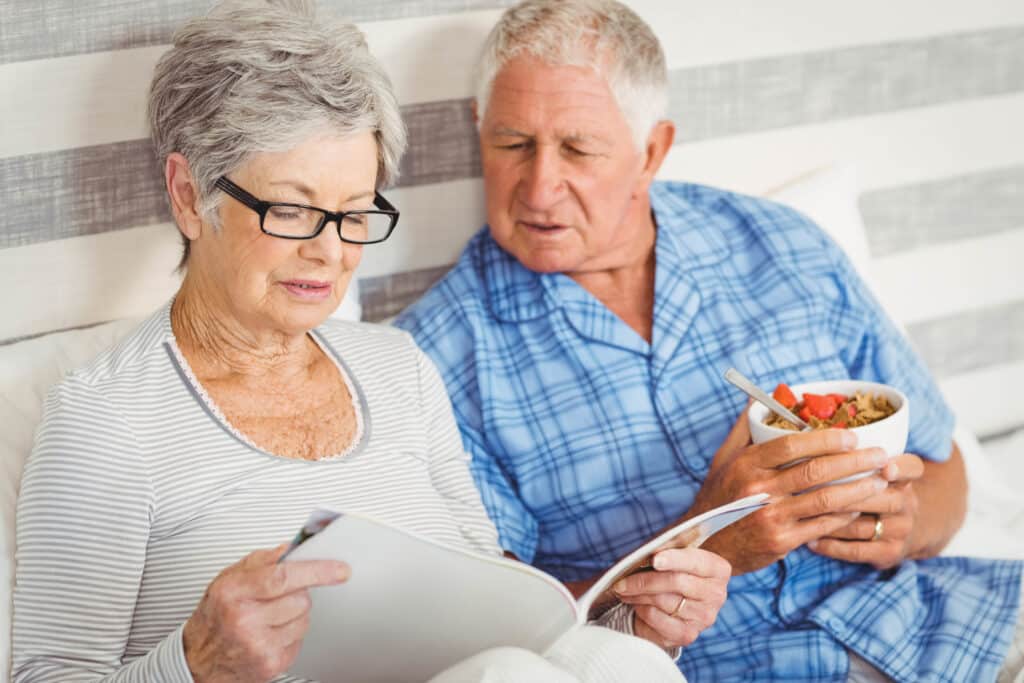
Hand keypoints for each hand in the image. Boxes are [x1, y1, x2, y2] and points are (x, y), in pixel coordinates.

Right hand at [183, 544, 350, 682]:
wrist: (196, 660)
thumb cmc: (214, 617)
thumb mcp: (228, 579)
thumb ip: (260, 560)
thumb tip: (292, 548)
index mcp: (233, 592)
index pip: (284, 576)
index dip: (317, 570)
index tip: (340, 569)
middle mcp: (244, 619)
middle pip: (301, 599)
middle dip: (298, 594)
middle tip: (279, 597)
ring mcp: (258, 645)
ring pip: (304, 619)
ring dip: (295, 615)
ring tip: (270, 617)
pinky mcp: (270, 664)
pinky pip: (300, 640)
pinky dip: (290, 635)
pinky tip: (270, 634)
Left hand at [612, 548, 730, 647]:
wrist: (682, 600)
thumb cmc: (676, 571)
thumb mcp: (677, 557)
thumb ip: (667, 551)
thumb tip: (646, 552)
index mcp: (718, 570)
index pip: (695, 561)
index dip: (674, 559)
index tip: (653, 558)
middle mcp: (716, 595)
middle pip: (675, 582)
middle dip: (644, 580)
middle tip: (622, 579)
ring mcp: (704, 617)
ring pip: (662, 601)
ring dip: (637, 594)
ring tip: (624, 589)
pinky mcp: (688, 634)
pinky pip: (657, 619)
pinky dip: (642, 609)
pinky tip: (635, 603)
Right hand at [689, 413, 890, 574]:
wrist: (705, 545)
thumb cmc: (718, 497)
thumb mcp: (724, 459)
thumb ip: (743, 428)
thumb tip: (758, 399)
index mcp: (746, 464)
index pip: (791, 445)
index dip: (826, 438)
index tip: (852, 435)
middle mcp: (758, 490)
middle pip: (815, 471)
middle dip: (854, 461)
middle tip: (880, 455)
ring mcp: (771, 517)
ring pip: (825, 500)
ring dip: (858, 489)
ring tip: (881, 480)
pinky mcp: (781, 542)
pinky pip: (822, 525)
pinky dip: (845, 515)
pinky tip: (860, 506)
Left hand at [808, 453, 924, 568]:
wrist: (903, 529)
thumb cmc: (875, 491)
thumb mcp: (877, 472)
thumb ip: (856, 458)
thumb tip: (814, 438)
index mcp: (904, 478)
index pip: (912, 467)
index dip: (901, 468)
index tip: (886, 467)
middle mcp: (907, 503)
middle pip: (879, 497)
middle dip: (842, 493)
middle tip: (810, 489)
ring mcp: (900, 530)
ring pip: (860, 525)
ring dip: (828, 520)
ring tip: (800, 516)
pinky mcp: (889, 553)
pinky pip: (857, 551)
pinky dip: (832, 546)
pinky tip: (811, 541)